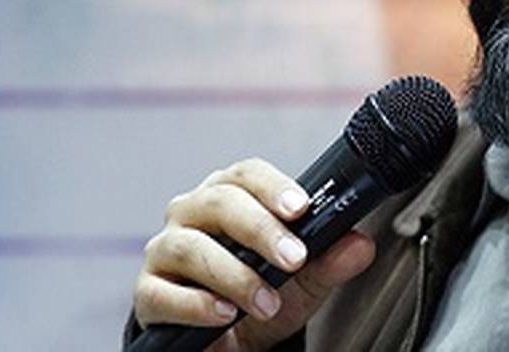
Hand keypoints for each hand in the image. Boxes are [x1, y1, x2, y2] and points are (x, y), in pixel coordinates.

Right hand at [133, 158, 375, 351]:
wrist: (230, 343)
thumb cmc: (261, 295)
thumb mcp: (304, 280)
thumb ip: (330, 260)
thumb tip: (360, 244)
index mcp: (230, 197)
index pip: (247, 174)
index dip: (273, 187)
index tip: (301, 208)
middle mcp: (192, 214)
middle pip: (220, 203)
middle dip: (261, 230)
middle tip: (294, 259)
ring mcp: (165, 250)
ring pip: (192, 247)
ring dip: (236, 275)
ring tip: (266, 302)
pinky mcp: (148, 292)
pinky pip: (163, 293)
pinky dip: (197, 304)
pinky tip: (225, 315)